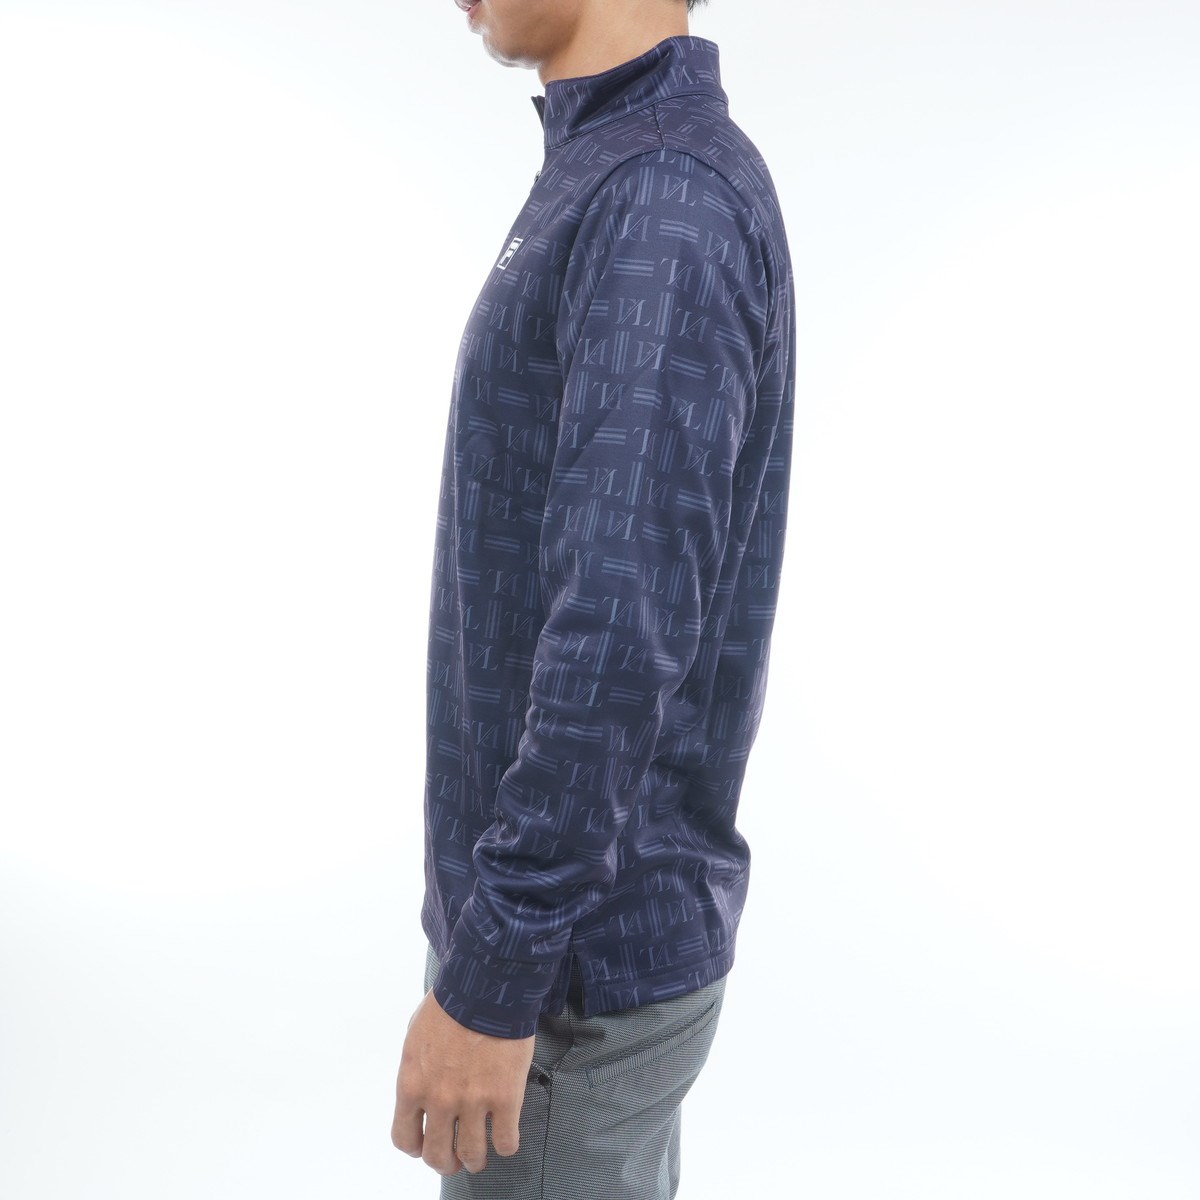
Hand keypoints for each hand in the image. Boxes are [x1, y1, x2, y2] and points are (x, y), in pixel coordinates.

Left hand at [391, 986, 535, 1175]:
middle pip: (438, 1155)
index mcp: (413, 1084)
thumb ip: (417, 1068)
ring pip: (472, 1155)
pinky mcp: (505, 1098)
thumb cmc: (451, 1002)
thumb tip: (422, 1084)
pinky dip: (506, 1144)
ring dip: (475, 1159)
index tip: (425, 1144)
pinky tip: (506, 1134)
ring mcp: (473, 1101)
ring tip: (481, 1154)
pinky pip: (506, 1141)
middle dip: (446, 1162)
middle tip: (456, 1158)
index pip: (405, 1137)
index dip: (417, 1147)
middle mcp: (439, 1099)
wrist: (486, 985)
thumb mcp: (416, 1034)